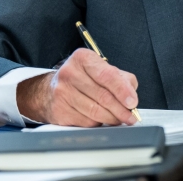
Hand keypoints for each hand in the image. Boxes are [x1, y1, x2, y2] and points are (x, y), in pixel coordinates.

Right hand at [16, 48, 138, 126]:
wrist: (50, 90)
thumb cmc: (83, 79)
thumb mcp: (102, 69)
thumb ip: (121, 79)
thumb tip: (131, 97)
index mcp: (83, 58)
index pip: (107, 75)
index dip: (122, 90)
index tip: (132, 102)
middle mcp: (70, 73)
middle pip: (102, 96)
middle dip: (121, 109)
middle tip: (130, 116)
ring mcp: (62, 92)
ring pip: (95, 111)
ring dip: (112, 119)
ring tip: (120, 119)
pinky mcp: (59, 110)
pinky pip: (85, 122)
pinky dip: (98, 123)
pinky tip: (101, 120)